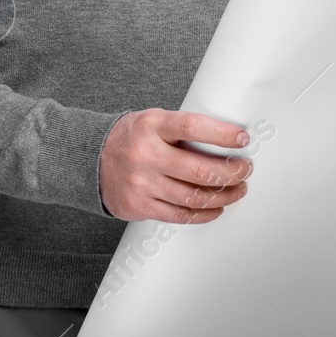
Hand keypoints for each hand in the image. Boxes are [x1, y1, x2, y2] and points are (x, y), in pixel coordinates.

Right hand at [98, 109, 254, 223]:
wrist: (90, 159)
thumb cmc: (131, 138)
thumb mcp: (153, 121)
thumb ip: (183, 129)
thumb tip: (226, 140)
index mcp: (152, 125)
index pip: (193, 127)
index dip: (222, 134)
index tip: (242, 139)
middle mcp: (146, 154)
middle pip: (199, 170)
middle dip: (231, 172)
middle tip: (245, 169)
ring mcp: (141, 183)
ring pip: (194, 197)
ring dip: (224, 196)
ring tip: (237, 190)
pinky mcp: (140, 206)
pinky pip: (180, 215)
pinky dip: (204, 213)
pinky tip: (216, 207)